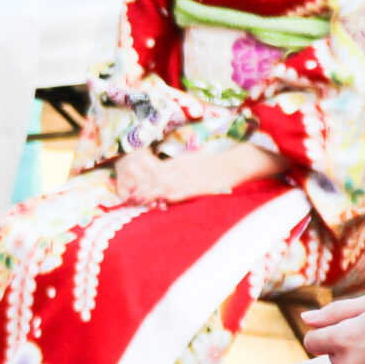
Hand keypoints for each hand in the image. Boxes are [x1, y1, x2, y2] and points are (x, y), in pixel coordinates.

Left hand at [114, 142, 288, 204]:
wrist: (235, 163)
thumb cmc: (212, 165)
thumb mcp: (191, 162)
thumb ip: (176, 169)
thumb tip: (162, 178)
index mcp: (179, 162)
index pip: (155, 171)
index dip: (141, 181)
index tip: (129, 189)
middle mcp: (182, 168)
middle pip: (157, 178)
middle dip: (142, 189)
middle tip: (129, 198)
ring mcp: (192, 177)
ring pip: (168, 185)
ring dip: (153, 193)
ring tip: (140, 201)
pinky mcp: (202, 186)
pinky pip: (185, 191)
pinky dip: (174, 196)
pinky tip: (164, 201)